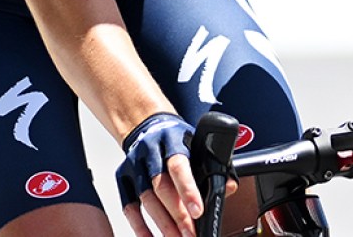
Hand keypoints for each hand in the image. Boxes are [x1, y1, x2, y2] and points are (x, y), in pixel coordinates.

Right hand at [116, 112, 203, 236]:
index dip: (188, 190)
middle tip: (190, 234)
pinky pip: (128, 205)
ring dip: (162, 224)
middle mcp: (151, 151)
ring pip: (146, 199)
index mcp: (173, 140)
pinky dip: (139, 226)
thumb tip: (229, 187)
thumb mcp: (196, 144)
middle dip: (177, 215)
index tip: (198, 212)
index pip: (179, 166)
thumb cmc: (177, 140)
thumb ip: (212, 165)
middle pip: (161, 187)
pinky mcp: (123, 177)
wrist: (148, 125)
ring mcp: (134, 164)